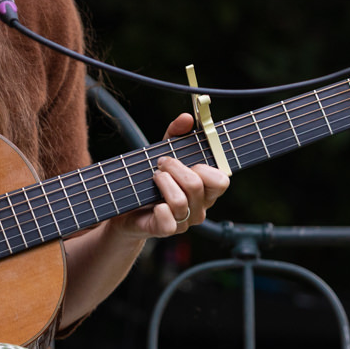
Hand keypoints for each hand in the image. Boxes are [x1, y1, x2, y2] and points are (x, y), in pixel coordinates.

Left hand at [112, 112, 228, 238]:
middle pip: (197, 185)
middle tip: (162, 163)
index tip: (186, 158)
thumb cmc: (152, 181)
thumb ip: (176, 135)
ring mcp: (184, 222)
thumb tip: (186, 118)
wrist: (128, 209)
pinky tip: (152, 203)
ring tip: (154, 177)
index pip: (221, 180)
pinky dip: (158, 209)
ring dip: (162, 182)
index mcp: (206, 190)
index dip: (204, 167)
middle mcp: (199, 208)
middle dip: (175, 168)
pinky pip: (168, 221)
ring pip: (180, 200)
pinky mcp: (166, 230)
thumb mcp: (164, 153)